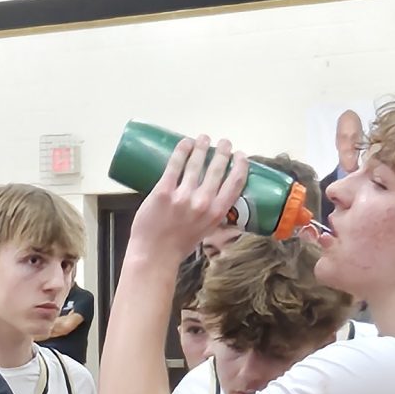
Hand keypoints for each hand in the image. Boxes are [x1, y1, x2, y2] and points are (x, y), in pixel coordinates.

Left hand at [129, 136, 248, 265]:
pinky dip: (181, 150)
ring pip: (196, 163)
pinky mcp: (163, 192)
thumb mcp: (206, 231)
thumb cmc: (179, 246)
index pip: (235, 182)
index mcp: (217, 213)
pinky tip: (185, 142)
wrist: (154, 255)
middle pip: (217, 168)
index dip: (240, 165)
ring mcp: (183, 196)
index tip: (240, 155)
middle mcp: (203, 203)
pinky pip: (174, 165)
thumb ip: (213, 215)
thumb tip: (218, 199)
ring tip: (203, 138)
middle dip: (222, 151)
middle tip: (223, 143)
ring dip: (202, 146)